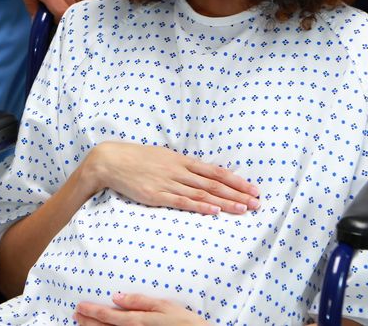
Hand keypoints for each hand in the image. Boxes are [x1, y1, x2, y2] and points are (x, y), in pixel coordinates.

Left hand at [74, 292, 208, 324]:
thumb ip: (139, 301)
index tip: (79, 306)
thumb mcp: (165, 307)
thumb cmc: (185, 323)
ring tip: (82, 324)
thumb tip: (116, 297)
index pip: (108, 316)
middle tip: (76, 314)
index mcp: (138, 322)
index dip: (92, 311)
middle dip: (88, 322)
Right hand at [85, 142, 259, 214]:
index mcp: (182, 160)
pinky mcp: (156, 195)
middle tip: (256, 202)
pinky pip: (181, 201)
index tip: (253, 188)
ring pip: (202, 193)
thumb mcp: (163, 156)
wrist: (111, 160)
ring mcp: (168, 183)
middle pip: (214, 183)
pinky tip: (214, 210)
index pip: (215, 171)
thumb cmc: (136, 159)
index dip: (235, 180)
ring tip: (243, 209)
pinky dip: (199, 206)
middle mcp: (179, 170)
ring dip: (225, 202)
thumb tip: (199, 172)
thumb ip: (181, 165)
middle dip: (237, 193)